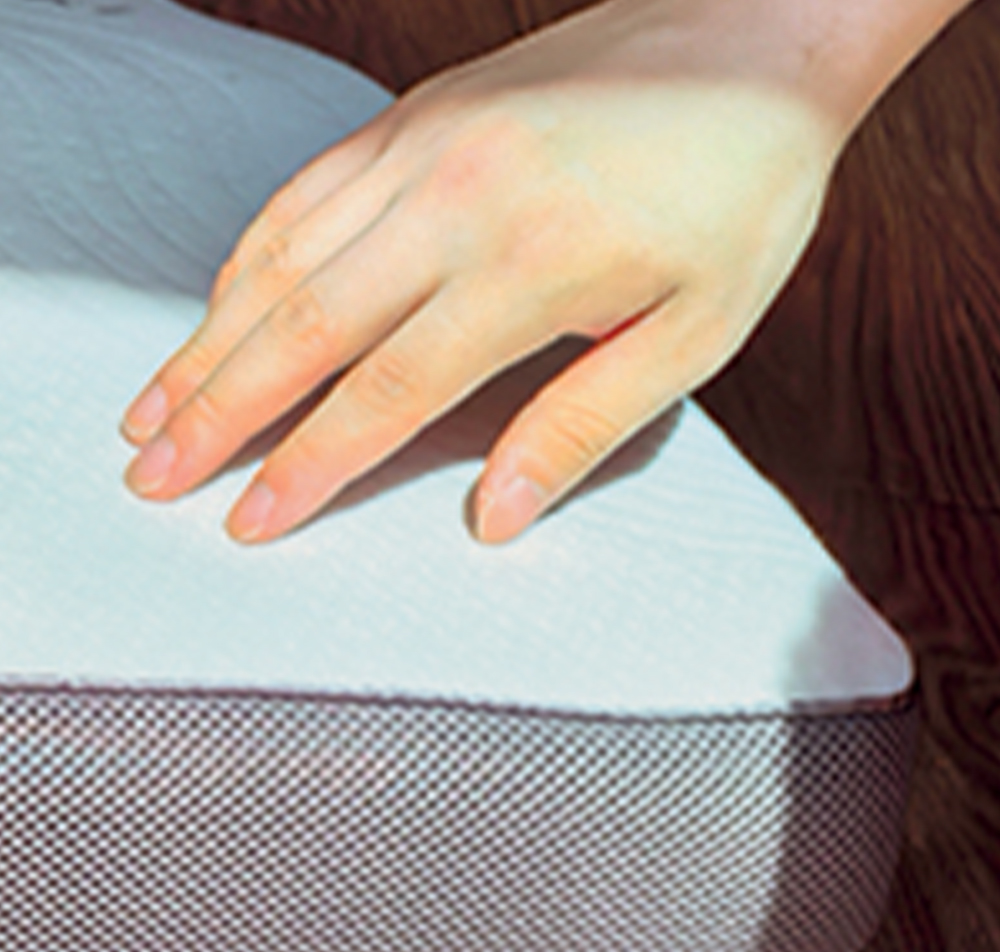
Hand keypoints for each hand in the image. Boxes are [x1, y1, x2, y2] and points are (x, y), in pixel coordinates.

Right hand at [120, 0, 848, 543]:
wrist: (752, 35)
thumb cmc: (737, 193)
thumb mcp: (693, 333)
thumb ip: (582, 425)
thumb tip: (494, 518)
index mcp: (528, 264)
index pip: (386, 389)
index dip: (307, 464)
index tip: (247, 518)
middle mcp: (455, 198)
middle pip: (303, 325)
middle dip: (217, 411)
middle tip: (152, 475)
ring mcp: (423, 145)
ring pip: (282, 256)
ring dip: (208, 339)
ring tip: (152, 408)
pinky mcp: (413, 115)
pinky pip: (302, 192)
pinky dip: (247, 258)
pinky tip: (216, 307)